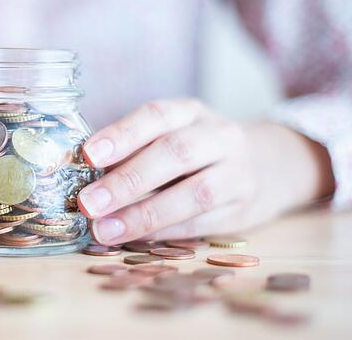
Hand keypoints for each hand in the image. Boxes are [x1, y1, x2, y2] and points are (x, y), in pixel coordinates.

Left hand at [77, 98, 333, 243]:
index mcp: (191, 112)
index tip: (88, 155)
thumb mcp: (172, 133)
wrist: (269, 163)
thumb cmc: (198, 149)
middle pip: (175, 153)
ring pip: (194, 193)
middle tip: (88, 203)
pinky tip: (135, 238)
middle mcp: (219, 136)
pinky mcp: (243, 208)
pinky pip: (201, 222)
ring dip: (144, 214)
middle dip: (127, 180)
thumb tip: (81, 175)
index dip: (122, 134)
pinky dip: (165, 232)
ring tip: (105, 229)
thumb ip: (134, 149)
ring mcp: (237, 172)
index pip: (156, 116)